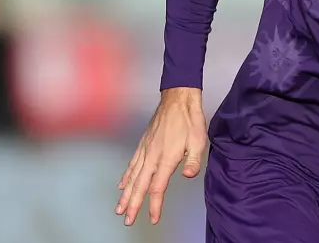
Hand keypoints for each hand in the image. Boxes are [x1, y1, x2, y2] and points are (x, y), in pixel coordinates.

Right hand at [116, 87, 207, 225]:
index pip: (157, 187)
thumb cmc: (190, 120)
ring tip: (119, 208)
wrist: (178, 99)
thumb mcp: (199, 140)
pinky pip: (132, 163)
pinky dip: (126, 176)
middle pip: (140, 185)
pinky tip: (122, 185)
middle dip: (133, 204)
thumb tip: (188, 175)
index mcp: (166, 158)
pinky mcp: (143, 143)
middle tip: (127, 220)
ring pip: (132, 176)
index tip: (153, 218)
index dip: (154, 205)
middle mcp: (153, 156)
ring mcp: (146, 149)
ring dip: (126, 194)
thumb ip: (194, 161)